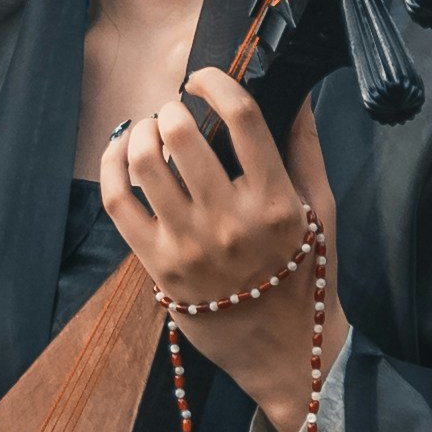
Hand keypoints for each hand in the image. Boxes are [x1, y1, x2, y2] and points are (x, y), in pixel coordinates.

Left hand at [101, 63, 332, 431]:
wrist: (286, 352)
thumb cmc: (305, 276)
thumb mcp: (320, 209)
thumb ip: (305, 146)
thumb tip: (293, 90)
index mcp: (277, 203)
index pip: (243, 118)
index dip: (217, 82)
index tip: (203, 78)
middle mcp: (232, 223)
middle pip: (183, 135)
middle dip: (171, 108)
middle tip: (173, 110)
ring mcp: (191, 247)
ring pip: (145, 164)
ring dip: (139, 132)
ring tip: (147, 128)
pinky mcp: (160, 269)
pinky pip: (119, 204)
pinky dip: (111, 166)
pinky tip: (121, 151)